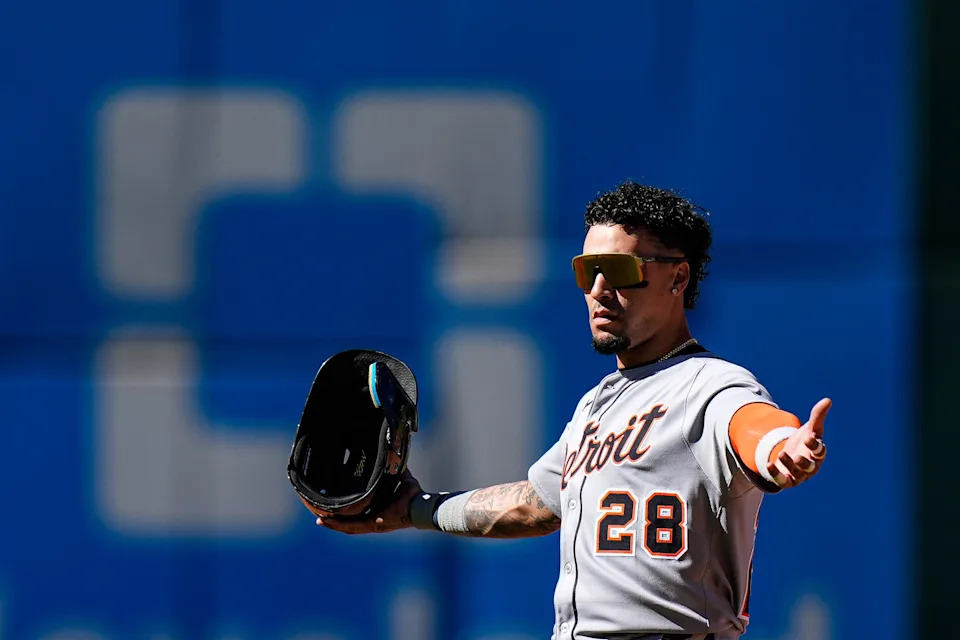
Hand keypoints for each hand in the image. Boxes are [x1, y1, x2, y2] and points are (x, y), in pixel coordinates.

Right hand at [309, 469, 423, 534]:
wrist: (421, 504)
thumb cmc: (413, 494)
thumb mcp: (400, 477)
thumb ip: (394, 467)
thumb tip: (393, 453)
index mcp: (378, 509)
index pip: (358, 510)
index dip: (346, 508)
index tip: (333, 502)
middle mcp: (372, 518)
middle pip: (349, 520)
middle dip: (335, 517)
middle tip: (320, 512)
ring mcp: (371, 523)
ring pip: (347, 525)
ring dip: (333, 523)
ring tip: (319, 519)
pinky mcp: (372, 525)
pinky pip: (352, 526)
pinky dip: (339, 524)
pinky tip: (327, 521)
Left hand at [766, 398, 829, 487]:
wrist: (791, 453)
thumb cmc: (805, 441)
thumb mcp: (810, 428)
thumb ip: (818, 416)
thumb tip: (828, 400)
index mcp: (818, 454)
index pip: (820, 451)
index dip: (815, 446)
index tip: (809, 438)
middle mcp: (810, 466)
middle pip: (810, 467)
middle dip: (804, 462)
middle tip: (797, 457)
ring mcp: (799, 474)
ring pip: (796, 473)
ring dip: (789, 464)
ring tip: (781, 454)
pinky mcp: (787, 480)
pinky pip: (781, 480)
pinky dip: (775, 474)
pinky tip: (768, 464)